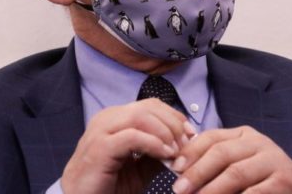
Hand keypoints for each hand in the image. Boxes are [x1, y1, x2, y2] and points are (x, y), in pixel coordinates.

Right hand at [61, 98, 191, 193]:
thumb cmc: (107, 186)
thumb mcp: (139, 168)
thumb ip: (156, 153)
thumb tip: (182, 145)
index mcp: (115, 118)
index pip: (150, 105)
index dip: (174, 116)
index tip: (192, 134)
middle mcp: (107, 118)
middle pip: (148, 107)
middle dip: (173, 123)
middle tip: (188, 143)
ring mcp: (101, 130)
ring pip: (141, 117)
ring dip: (165, 132)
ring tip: (177, 151)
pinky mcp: (100, 146)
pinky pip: (132, 136)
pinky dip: (153, 143)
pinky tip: (165, 154)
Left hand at [170, 126, 291, 193]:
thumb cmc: (263, 180)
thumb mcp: (240, 163)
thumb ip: (216, 162)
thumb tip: (181, 169)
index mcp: (244, 135)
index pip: (212, 137)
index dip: (191, 151)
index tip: (175, 167)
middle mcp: (259, 142)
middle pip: (221, 153)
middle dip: (197, 172)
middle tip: (180, 189)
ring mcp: (273, 160)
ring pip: (236, 173)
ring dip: (213, 190)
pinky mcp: (285, 179)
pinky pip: (255, 192)